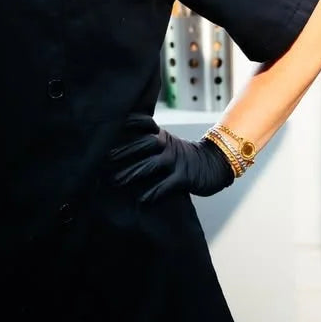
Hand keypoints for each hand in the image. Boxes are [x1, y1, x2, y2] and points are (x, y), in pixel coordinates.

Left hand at [107, 127, 234, 202]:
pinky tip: (142, 199)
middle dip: (124, 152)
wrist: (216, 163)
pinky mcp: (185, 177)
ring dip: (133, 173)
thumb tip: (116, 149)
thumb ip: (146, 142)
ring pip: (151, 165)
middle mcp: (167, 145)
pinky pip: (166, 185)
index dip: (129, 122)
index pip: (144, 123)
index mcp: (161, 136)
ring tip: (116, 181)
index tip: (110, 125)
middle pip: (144, 144)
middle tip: (104, 160)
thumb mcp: (167, 143)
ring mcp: (176, 161)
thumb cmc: (183, 156)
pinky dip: (154, 192)